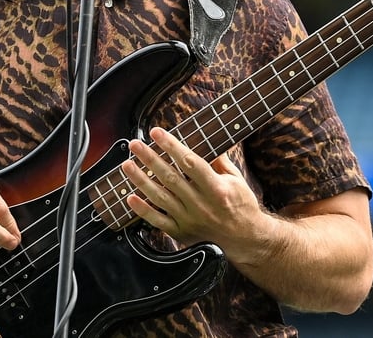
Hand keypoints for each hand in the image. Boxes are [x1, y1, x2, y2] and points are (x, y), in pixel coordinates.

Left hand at [120, 127, 266, 249]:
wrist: (245, 239)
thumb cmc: (241, 206)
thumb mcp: (237, 180)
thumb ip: (220, 161)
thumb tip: (206, 141)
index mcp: (217, 188)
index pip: (190, 162)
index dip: (172, 145)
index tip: (157, 132)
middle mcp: (201, 204)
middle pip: (170, 177)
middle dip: (150, 158)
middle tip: (135, 144)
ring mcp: (189, 219)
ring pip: (160, 197)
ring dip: (141, 180)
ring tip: (127, 165)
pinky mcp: (181, 232)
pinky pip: (158, 220)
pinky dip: (142, 209)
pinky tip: (130, 197)